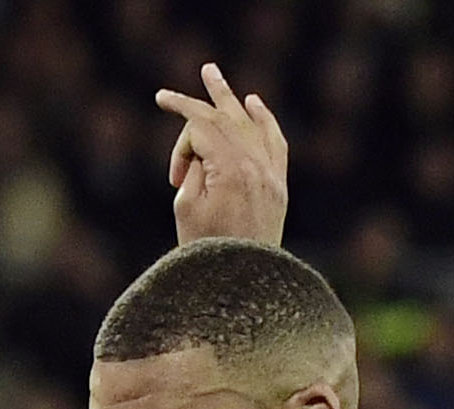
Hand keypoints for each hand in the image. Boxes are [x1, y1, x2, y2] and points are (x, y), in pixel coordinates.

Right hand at [156, 63, 289, 246]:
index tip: (173, 179)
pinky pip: (275, 142)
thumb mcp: (186, 208)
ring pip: (250, 124)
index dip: (181, 146)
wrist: (243, 287)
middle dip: (197, 101)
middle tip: (175, 88)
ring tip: (212, 75)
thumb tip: (203, 151)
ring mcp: (272, 175)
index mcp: (232, 169)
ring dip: (229, 99)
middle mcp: (257, 165)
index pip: (201, 130)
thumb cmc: (207, 253)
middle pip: (224, 118)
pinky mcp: (279, 187)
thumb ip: (193, 169)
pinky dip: (264, 121)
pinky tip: (253, 103)